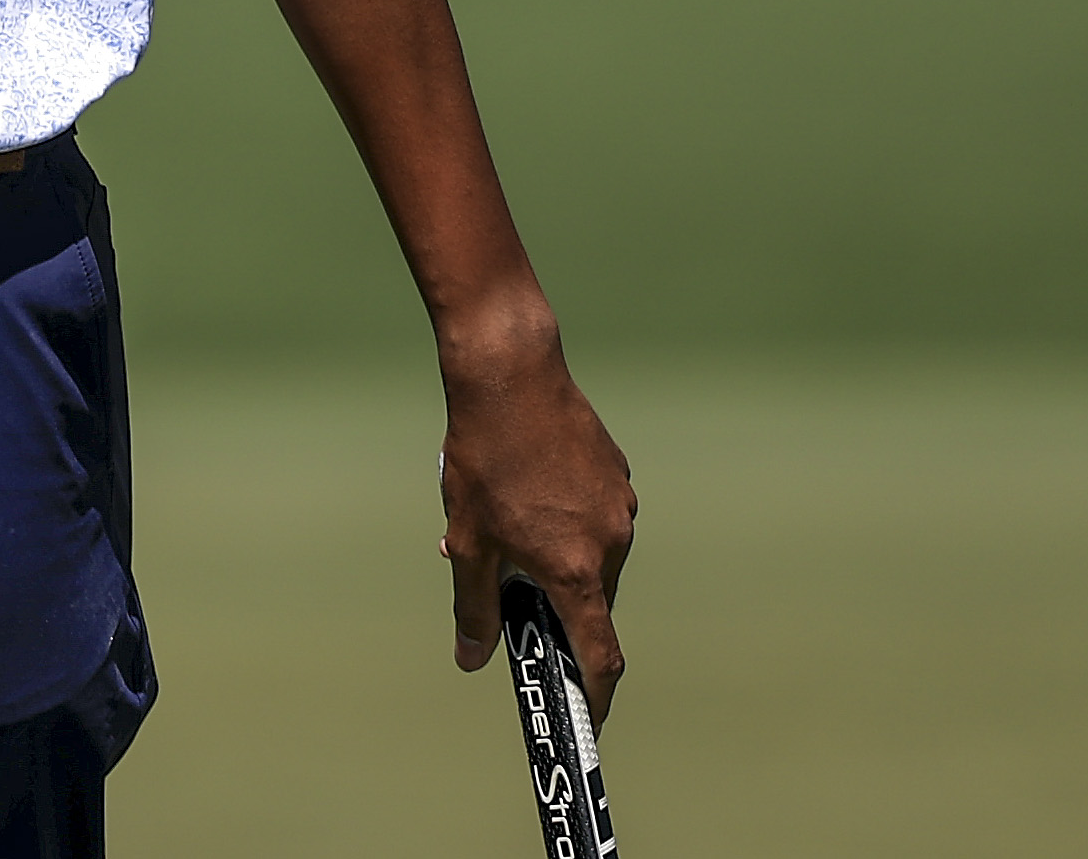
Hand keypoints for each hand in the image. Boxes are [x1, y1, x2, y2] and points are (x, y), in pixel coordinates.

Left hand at [438, 334, 635, 719]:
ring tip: (504, 518)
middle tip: (507, 582)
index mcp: (575, 569)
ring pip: (592, 556)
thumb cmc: (484, 458)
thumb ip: (475, 607)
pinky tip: (526, 487)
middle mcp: (611, 542)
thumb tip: (473, 658)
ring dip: (557, 556)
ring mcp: (619, 506)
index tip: (590, 715)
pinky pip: (595, 517)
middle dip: (553, 603)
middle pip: (589, 601)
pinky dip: (567, 520)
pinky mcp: (618, 475)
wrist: (510, 374)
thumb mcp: (467, 541)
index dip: (596, 692)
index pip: (600, 654)